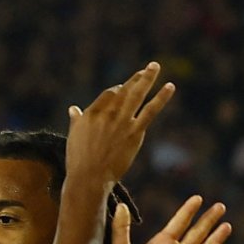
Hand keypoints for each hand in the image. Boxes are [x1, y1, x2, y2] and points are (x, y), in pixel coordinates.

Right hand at [65, 62, 173, 186]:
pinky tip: (170, 86)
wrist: (89, 177)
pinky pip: (150, 111)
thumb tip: (73, 109)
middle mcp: (108, 113)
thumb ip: (76, 120)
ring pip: (137, 95)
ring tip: (155, 66)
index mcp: (92, 112)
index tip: (124, 88)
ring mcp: (122, 121)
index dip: (118, 90)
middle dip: (137, 78)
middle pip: (125, 90)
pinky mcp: (135, 132)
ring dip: (147, 78)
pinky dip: (161, 98)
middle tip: (148, 67)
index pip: (110, 94)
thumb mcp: (74, 135)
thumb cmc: (78, 160)